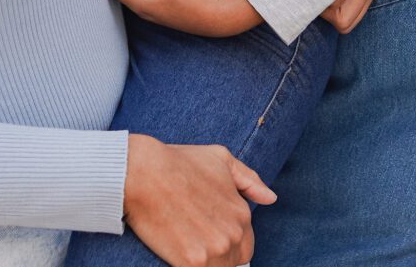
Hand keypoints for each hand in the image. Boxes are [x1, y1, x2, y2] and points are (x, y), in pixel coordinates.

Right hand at [123, 133, 272, 266]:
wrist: (144, 172)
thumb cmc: (179, 162)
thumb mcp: (221, 159)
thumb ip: (249, 180)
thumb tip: (271, 198)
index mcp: (242, 213)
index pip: (245, 247)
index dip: (228, 244)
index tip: (207, 236)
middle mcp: (233, 234)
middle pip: (233, 262)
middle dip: (218, 255)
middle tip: (195, 241)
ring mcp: (215, 250)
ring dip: (205, 263)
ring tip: (186, 245)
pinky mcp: (193, 262)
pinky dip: (191, 266)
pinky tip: (180, 256)